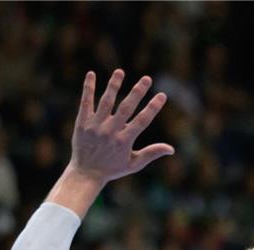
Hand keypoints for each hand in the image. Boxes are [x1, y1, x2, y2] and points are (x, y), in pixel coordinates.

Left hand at [68, 69, 173, 184]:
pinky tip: (92, 74)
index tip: (162, 95)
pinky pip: (86, 102)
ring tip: (120, 71)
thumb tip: (171, 149)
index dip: (153, 107)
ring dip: (114, 85)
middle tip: (147, 78)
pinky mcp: (82, 123)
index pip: (142, 121)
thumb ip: (151, 153)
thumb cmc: (113, 169)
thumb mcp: (134, 164)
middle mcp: (110, 132)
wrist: (86, 173)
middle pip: (126, 108)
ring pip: (106, 102)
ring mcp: (95, 126)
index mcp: (124, 141)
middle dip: (137, 92)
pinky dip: (88, 89)